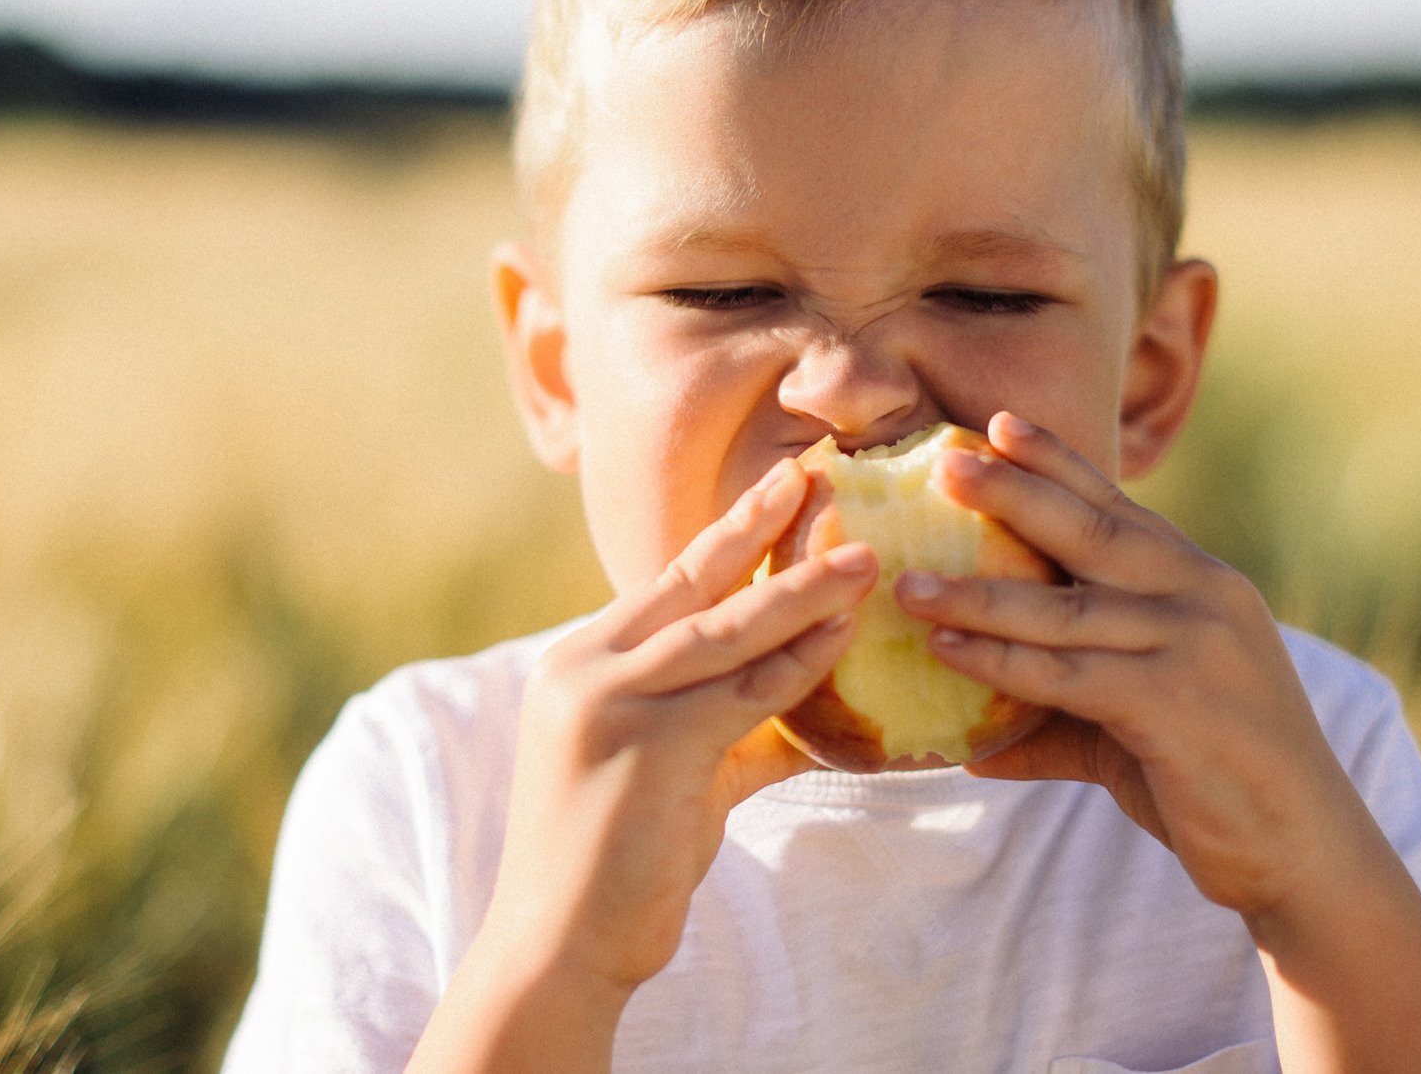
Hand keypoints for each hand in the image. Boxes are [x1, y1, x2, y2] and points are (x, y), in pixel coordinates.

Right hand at [450, 457, 872, 1006]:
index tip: (781, 487)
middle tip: (818, 474)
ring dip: (801, 591)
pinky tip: (844, 643)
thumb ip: (735, 734)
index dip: (729, 534)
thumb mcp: (674, 777)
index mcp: (581, 662)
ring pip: (725, 630)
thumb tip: (815, 721)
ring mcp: (611, 703)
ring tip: (863, 558)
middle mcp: (585, 667)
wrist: (557, 946)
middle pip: (692, 581)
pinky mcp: (647, 747)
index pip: (668, 583)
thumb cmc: (614, 864)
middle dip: (761, 526)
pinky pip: (743, 695)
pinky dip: (799, 668)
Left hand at [893, 411, 1377, 918]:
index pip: (1119, 507)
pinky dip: (1002, 662)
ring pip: (1067, 606)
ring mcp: (1194, 645)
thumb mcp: (1139, 726)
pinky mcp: (1176, 703)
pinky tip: (947, 651)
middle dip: (1013, 493)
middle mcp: (1204, 596)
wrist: (1305, 850)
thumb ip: (1063, 717)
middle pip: (1090, 531)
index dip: (1058, 463)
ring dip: (979, 593)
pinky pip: (1069, 675)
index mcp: (1202, 583)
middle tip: (944, 465)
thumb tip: (971, 742)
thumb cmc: (1219, 781)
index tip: (999, 424)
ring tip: (909, 581)